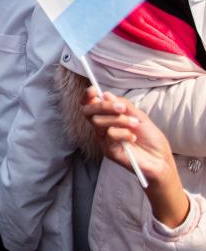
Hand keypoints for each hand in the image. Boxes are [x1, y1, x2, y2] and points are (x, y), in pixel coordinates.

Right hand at [82, 89, 188, 226]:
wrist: (161, 160)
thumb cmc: (151, 139)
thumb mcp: (140, 117)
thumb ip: (124, 106)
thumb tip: (106, 95)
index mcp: (109, 117)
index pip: (91, 105)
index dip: (88, 96)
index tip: (94, 90)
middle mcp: (103, 128)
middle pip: (89, 111)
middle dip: (103, 106)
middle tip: (121, 108)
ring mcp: (104, 140)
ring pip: (98, 122)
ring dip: (119, 120)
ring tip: (135, 125)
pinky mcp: (108, 151)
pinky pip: (109, 135)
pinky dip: (123, 133)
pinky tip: (133, 138)